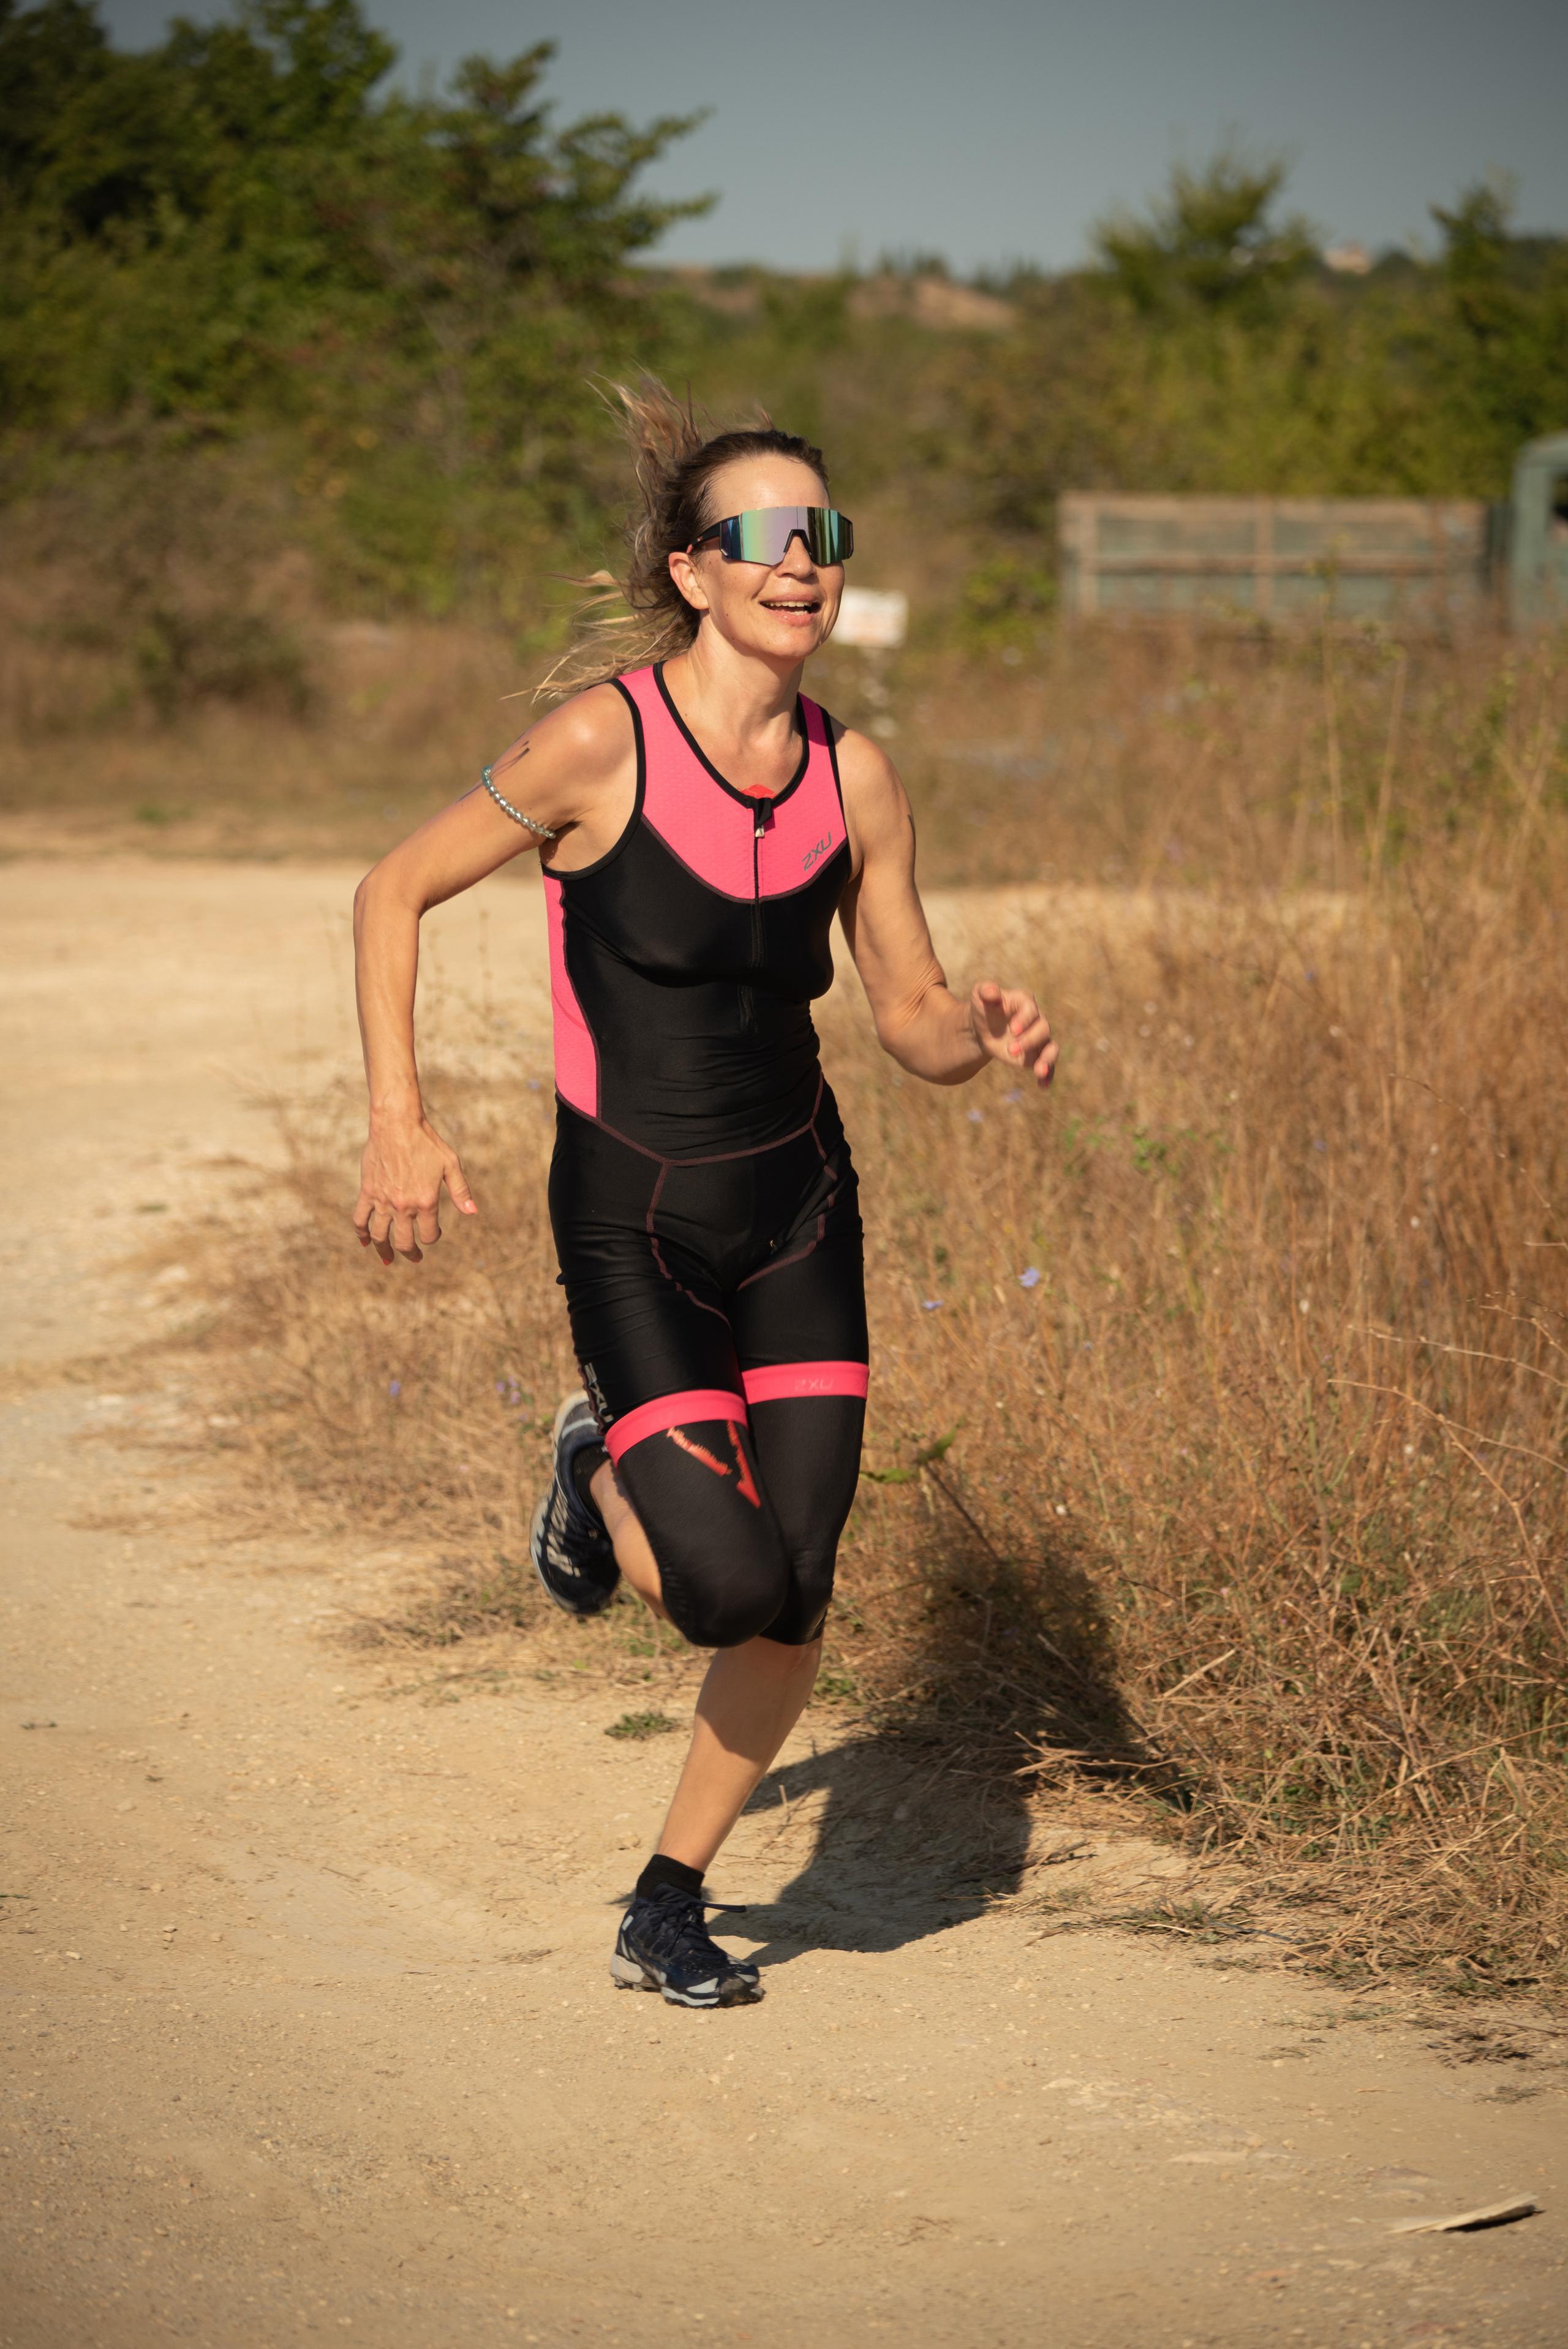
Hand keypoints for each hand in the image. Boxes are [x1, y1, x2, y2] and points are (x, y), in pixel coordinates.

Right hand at [352, 1113, 476, 1264]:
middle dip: (411, 1253)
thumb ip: (461, 1191)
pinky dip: (361, 1234)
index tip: (432, 1233)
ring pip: (380, 1236)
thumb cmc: (427, 1142)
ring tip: (388, 1258)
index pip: (428, 1235)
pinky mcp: (368, 1192)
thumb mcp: (450, 1164)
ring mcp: (383, 1200)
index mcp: (426, 1201)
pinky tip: (365, 1242)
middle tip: (414, 1257)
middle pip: (404, 1242)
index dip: (432, 1238)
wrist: (397, 1123)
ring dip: (384, 1251)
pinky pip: (360, 1219)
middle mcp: (403, 1205)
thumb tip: (472, 1212)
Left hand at [968, 980, 1057, 1087]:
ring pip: (1051, 1047)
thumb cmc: (983, 1009)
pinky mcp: (1036, 1054)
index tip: (1013, 1030)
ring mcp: (1038, 1038)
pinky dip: (1047, 1075)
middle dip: (1029, 1041)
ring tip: (1039, 1071)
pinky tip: (1043, 1086)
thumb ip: (985, 991)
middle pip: (1043, 1029)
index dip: (1025, 1020)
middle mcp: (1036, 1019)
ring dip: (1047, 1059)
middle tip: (1010, 1050)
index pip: (1031, 1010)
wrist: (983, 1028)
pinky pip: (1048, 1064)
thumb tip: (990, 991)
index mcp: (1024, 1002)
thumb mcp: (979, 996)